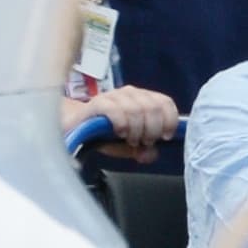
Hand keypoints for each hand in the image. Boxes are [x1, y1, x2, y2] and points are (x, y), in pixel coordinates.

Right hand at [64, 86, 178, 163]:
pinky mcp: (98, 102)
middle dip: (152, 130)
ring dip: (137, 130)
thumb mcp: (129, 146)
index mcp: (143, 99)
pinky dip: (121, 124)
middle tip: (144, 141)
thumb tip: (150, 154)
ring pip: (136, 110)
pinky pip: (115, 110)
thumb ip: (144, 151)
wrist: (77, 128)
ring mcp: (114, 96)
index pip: (165, 102)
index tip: (165, 137)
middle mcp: (130, 93)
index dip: (170, 120)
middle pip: (153, 108)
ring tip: (130, 139)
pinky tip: (119, 132)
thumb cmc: (106, 134)